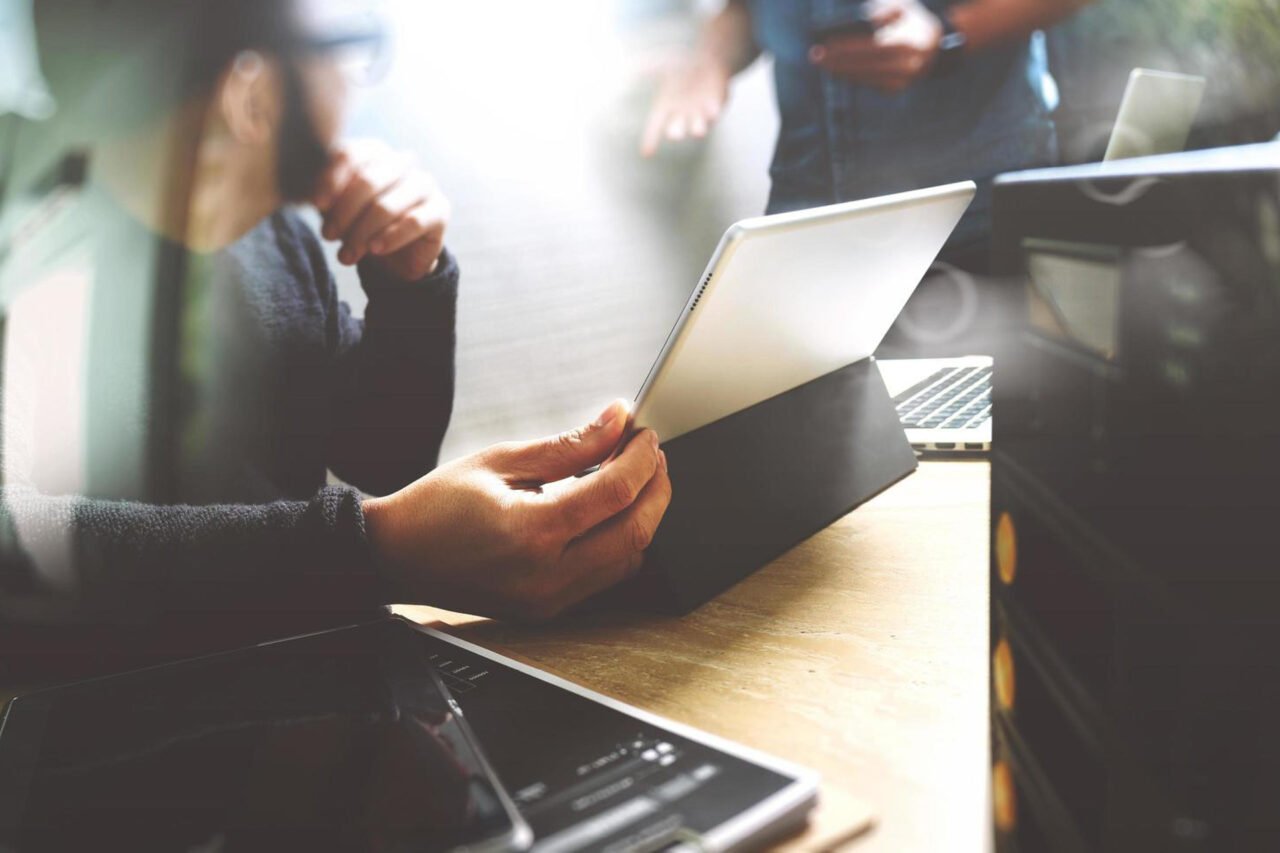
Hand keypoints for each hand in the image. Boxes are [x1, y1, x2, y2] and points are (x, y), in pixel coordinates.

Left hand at [312, 140, 450, 281]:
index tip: (317, 205)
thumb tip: (321, 204)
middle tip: (329, 237)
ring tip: (347, 254)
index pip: (350, 155)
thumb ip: (328, 200)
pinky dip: (390, 238)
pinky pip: (413, 222)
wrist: (395, 254)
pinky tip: (376, 250)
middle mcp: (402, 163)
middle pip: (367, 181)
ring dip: (362, 233)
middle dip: (344, 214)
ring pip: (387, 206)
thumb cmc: (361, 223)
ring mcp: (424, 184)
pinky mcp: (440, 210)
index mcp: (375, 153)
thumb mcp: (337, 209)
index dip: (331, 180)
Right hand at [362, 400, 672, 619]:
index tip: (645, 435)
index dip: (641, 459)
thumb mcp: (500, 460)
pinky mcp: (548, 611)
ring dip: (644, 517)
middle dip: (656, 488)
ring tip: (634, 479)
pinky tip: (612, 514)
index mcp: (531, 533)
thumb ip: (568, 446)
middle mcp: (546, 576)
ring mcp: (549, 600)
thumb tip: (616, 422)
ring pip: (629, 560)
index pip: (615, 494)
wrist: (395, 556)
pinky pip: (606, 579)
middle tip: (651, 454)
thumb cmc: (436, 506)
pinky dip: (621, 543)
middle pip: (635, 532)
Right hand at [640, 57, 730, 157]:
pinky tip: (713, 111)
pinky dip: (713, 112)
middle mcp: (682, 115)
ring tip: (697, 133)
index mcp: (666, 106)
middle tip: (674, 135)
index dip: (650, 139)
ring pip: (698, 127)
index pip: (655, 125)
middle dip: (676, 132)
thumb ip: (648, 68)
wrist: (709, 65)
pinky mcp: (715, 107)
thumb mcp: (664, 66)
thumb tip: (628, 67)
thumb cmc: (683, 68)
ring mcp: (699, 113)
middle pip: (677, 129)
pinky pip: (714, 112)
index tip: (646, 153)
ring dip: (697, 129)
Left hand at [809, 0, 942, 93]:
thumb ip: (882, 8)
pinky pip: (870, 83)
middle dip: (838, 61)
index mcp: (909, 42)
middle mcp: (908, 65)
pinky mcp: (897, 89)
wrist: (933, 43)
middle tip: (816, 57)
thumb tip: (861, 18)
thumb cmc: (910, 18)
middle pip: (866, 64)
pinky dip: (852, 76)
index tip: (826, 44)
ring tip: (823, 63)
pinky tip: (836, 70)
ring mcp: (904, 80)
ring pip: (866, 77)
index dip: (847, 47)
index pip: (872, 46)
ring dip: (841, 71)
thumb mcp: (900, 5)